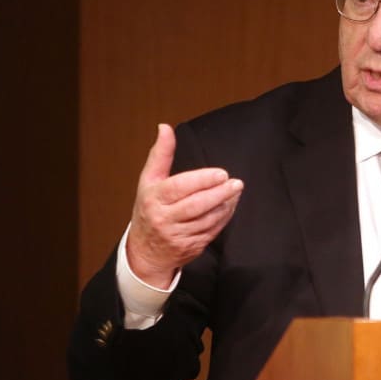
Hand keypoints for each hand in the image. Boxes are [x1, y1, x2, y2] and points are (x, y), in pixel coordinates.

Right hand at [125, 124, 242, 286]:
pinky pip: (212, 230)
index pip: (179, 188)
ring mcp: (178, 235)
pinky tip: (230, 205)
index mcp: (154, 198)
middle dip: (219, 193)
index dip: (202, 180)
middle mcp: (164, 218)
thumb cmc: (149, 210)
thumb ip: (160, 154)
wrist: (145, 252)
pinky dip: (224, 217)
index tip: (221, 173)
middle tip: (235, 182)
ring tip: (235, 191)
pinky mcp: (191, 246)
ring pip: (207, 219)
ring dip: (225, 205)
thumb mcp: (149, 180)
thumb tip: (165, 127)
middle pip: (196, 205)